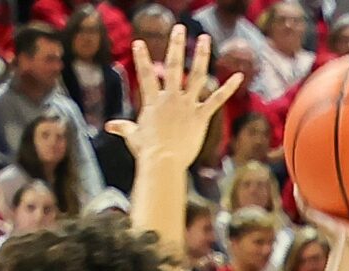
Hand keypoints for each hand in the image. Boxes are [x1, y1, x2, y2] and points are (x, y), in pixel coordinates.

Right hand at [106, 27, 240, 168]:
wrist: (163, 162)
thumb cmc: (146, 152)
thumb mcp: (133, 136)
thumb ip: (123, 127)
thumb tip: (109, 126)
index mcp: (153, 101)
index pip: (146, 75)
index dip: (142, 58)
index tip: (139, 42)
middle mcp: (170, 98)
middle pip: (173, 66)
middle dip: (175, 45)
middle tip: (178, 28)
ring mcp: (187, 106)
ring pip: (195, 75)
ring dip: (200, 55)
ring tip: (204, 38)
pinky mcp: (200, 116)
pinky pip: (217, 99)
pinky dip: (229, 87)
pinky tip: (239, 76)